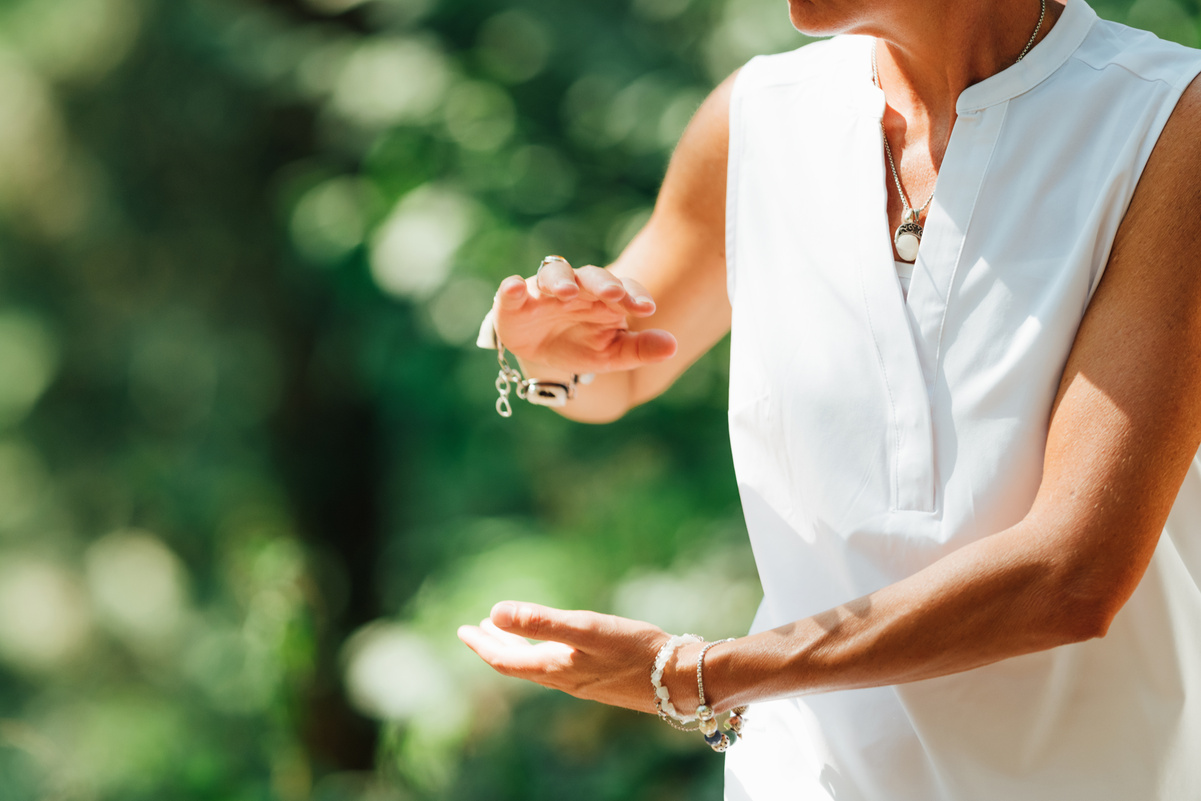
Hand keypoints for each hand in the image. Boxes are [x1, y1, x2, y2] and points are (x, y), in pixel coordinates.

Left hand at [458, 601, 669, 713]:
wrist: (679, 680)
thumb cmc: (635, 651)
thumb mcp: (586, 628)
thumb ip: (541, 620)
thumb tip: (495, 613)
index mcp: (555, 668)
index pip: (506, 659)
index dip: (481, 646)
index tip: (462, 630)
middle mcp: (565, 680)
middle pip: (518, 664)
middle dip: (494, 646)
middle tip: (475, 630)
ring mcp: (583, 682)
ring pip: (538, 667)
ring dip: (518, 648)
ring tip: (506, 633)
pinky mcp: (601, 680)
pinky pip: (557, 667)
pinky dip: (542, 652)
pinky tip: (556, 644)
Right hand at [492, 257, 677, 374]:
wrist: (540, 355)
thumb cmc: (581, 345)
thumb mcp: (612, 354)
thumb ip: (641, 349)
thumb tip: (673, 346)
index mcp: (603, 297)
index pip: (623, 289)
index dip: (634, 296)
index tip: (646, 309)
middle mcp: (576, 288)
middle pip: (591, 275)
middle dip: (602, 283)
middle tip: (614, 294)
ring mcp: (544, 291)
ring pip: (553, 273)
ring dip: (560, 281)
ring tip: (566, 293)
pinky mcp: (514, 301)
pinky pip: (511, 290)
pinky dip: (511, 288)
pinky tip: (514, 288)